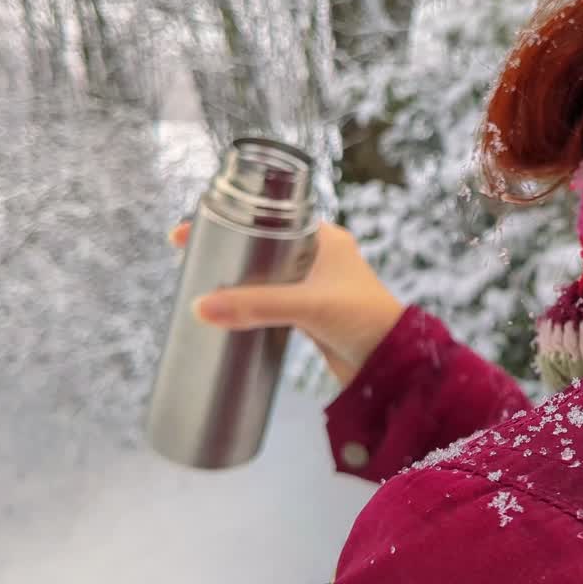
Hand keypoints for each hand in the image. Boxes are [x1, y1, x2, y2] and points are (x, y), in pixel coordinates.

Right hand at [168, 220, 404, 385]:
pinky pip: (273, 303)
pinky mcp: (311, 316)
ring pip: (266, 276)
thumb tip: (201, 307)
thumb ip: (257, 305)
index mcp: (324, 238)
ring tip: (199, 283)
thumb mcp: (309, 306)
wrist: (395, 364)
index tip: (192, 229)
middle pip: (262, 247)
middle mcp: (319, 257)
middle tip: (188, 257)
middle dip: (228, 250)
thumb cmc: (365, 320)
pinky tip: (228, 312)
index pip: (268, 219)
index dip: (232, 221)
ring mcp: (315, 287)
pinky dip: (251, 304)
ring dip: (238, 280)